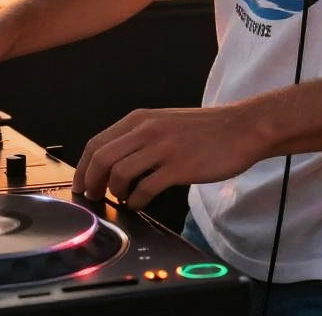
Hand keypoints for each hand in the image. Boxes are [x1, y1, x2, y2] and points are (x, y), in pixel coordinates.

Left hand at [71, 104, 258, 209]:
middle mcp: (148, 129)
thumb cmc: (205, 129)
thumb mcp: (165, 122)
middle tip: (93, 197)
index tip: (80, 184)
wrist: (240, 127)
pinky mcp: (179, 167)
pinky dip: (136, 201)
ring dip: (114, 193)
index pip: (98, 142)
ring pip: (120, 173)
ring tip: (122, 199)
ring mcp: (163, 147)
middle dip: (90, 182)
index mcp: (141, 118)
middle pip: (102, 158)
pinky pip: (145, 188)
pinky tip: (140, 203)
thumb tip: (113, 162)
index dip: (83, 167)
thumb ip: (139, 137)